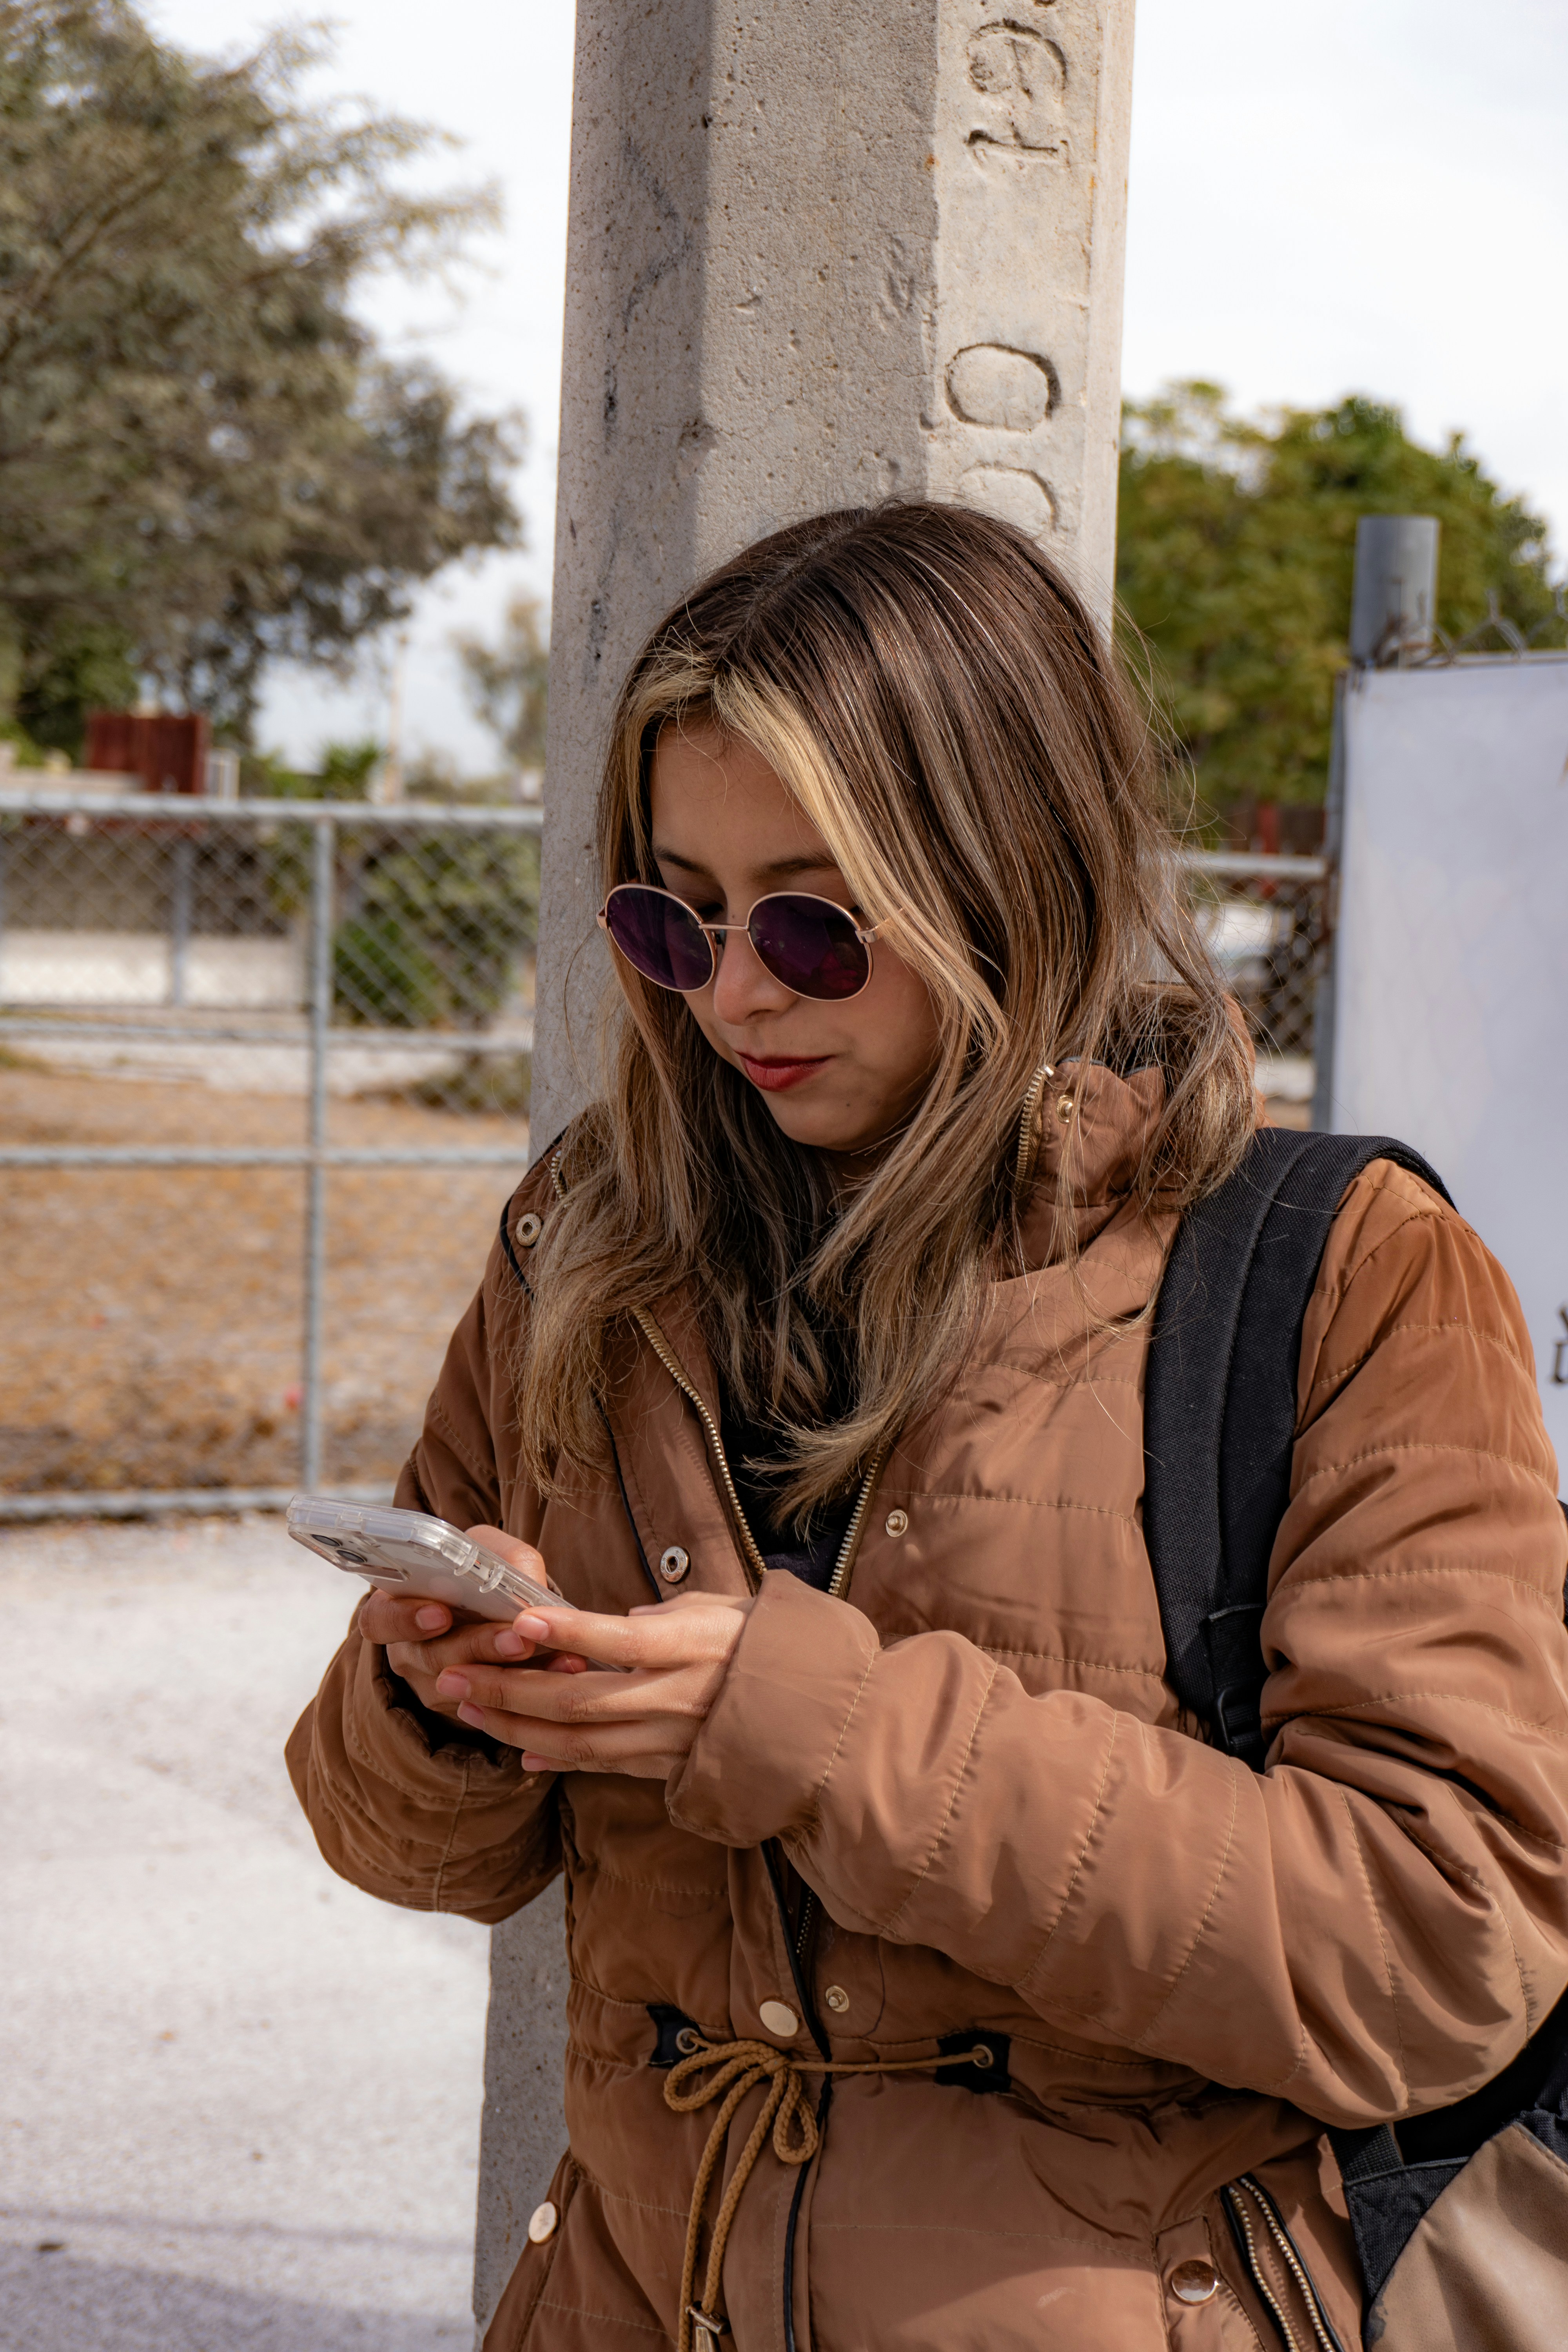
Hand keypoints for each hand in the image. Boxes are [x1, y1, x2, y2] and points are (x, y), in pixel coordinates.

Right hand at [361, 1526, 588, 1723]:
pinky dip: (535, 1684)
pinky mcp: (470, 1709)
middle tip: (517, 1639)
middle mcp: (409, 1651)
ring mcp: (436, 1686)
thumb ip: (505, 1557)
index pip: (379, 1620)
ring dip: (513, 1672)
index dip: (404, 1619)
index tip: (440, 1614)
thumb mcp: (488, 1553)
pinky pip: (497, 1704)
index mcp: (397, 1608)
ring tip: (555, 1656)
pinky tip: (565, 1667)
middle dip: (478, 1647)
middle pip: (431, 1657)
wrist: (501, 1612)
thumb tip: (529, 1581)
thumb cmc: (483, 1574)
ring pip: (465, 1688)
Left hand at [432, 1589, 753, 1778]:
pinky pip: (604, 1766)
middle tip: (453, 1673)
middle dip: (509, 1689)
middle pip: (580, 1700)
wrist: (818, 1718)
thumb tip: (627, 1621)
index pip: (621, 1639)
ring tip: (467, 1708)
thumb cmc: (766, 1646)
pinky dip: (557, 1761)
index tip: (519, 1618)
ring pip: (580, 1741)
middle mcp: (678, 1698)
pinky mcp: (668, 1768)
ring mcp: (671, 1740)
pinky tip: (519, 1753)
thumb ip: (672, 1613)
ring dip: (516, 1727)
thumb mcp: (727, 1610)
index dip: (568, 1632)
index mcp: (694, 1648)